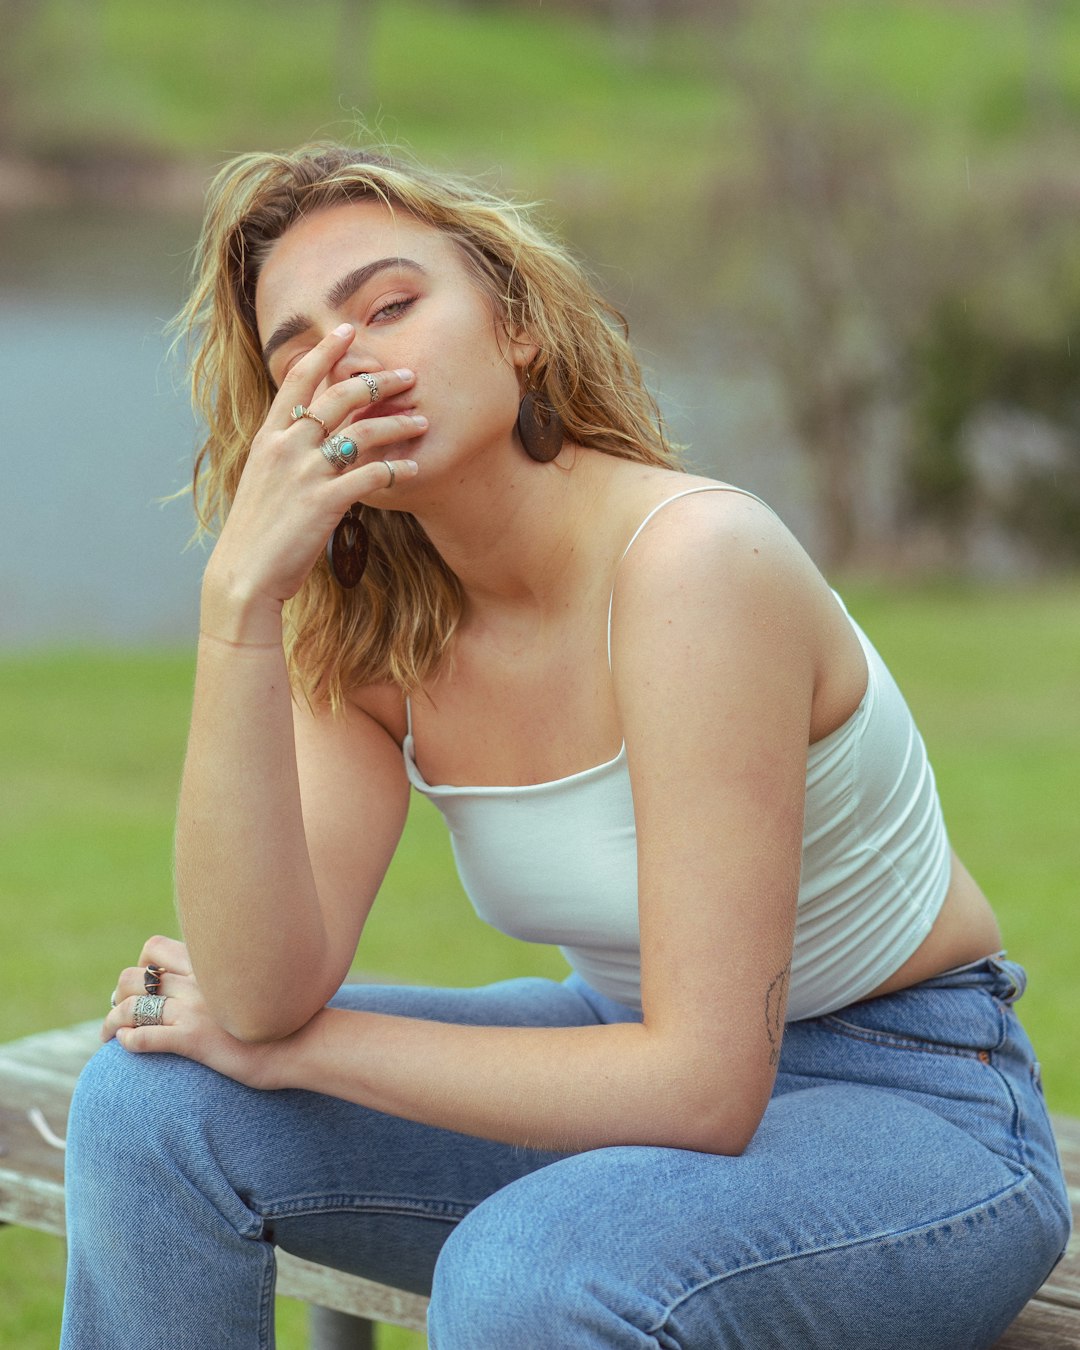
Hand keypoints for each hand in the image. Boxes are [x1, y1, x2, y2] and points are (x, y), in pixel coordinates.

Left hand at [103, 935, 280, 1089]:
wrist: (304, 1043)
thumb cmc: (287, 1019)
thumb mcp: (258, 985)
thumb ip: (234, 977)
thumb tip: (228, 982)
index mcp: (210, 966)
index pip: (155, 948)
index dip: (142, 964)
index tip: (144, 984)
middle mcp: (197, 983)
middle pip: (135, 976)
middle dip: (119, 993)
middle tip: (119, 1010)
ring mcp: (194, 1010)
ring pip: (131, 1006)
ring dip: (111, 1021)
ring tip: (109, 1034)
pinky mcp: (194, 1040)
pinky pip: (145, 1037)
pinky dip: (127, 1040)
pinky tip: (125, 1046)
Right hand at [204, 324, 425, 625]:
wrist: (244, 574)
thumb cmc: (258, 531)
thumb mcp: (265, 480)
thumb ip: (287, 452)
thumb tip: (313, 432)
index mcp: (269, 437)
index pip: (297, 378)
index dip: (324, 350)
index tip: (348, 329)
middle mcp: (286, 447)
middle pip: (338, 396)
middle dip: (378, 380)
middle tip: (408, 376)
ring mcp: (305, 474)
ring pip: (361, 432)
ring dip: (397, 423)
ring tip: (423, 421)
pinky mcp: (325, 503)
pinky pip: (371, 476)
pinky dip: (397, 469)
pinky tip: (414, 469)